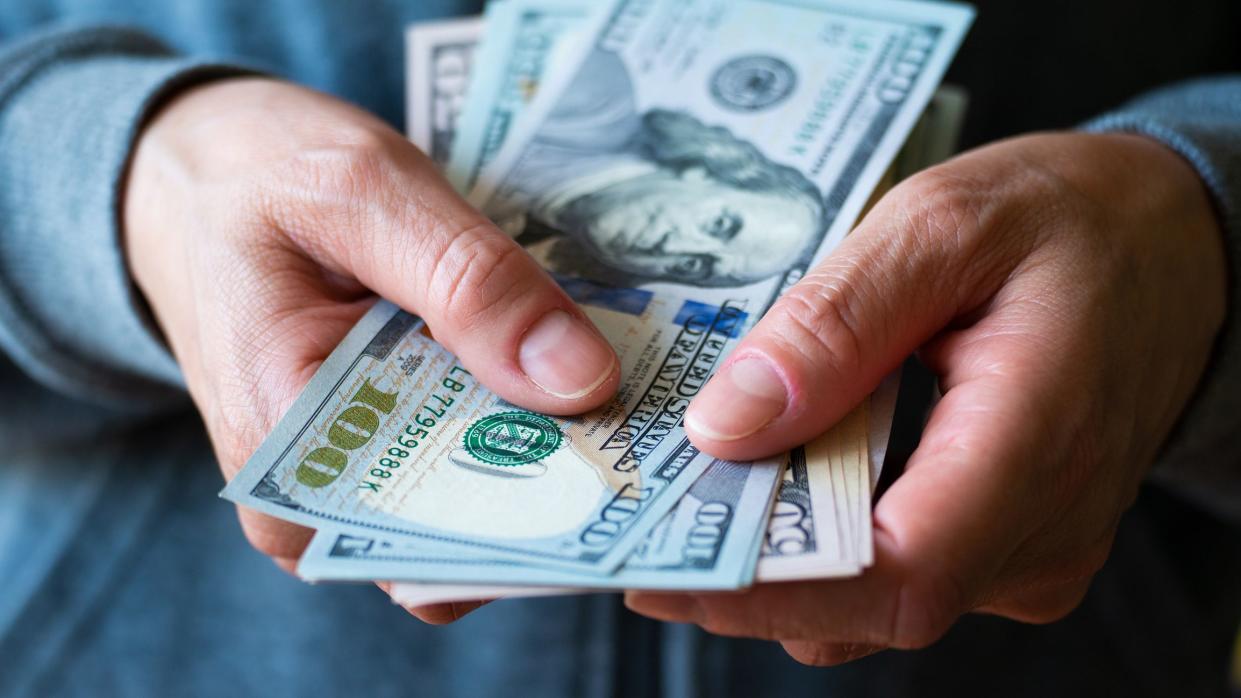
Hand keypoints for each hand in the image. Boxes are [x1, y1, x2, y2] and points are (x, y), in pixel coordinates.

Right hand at [123, 78, 618, 616]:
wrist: (203, 183)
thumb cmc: (263, 178)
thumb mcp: (365, 193)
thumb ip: (465, 282)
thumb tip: (580, 381)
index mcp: (283, 441)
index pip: (433, 524)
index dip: (544, 504)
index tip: (638, 466)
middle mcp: (308, 497)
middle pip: (464, 527)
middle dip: (562, 480)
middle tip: (653, 423)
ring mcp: (343, 487)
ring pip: (475, 506)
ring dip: (555, 456)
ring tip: (622, 395)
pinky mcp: (376, 460)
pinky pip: (464, 468)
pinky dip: (523, 432)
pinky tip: (571, 384)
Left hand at [627, 132, 1226, 663]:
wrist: (1171, 244)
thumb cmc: (1068, 220)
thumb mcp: (944, 227)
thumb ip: (837, 325)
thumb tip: (727, 424)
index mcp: (1035, 446)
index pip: (895, 575)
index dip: (767, 591)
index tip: (660, 571)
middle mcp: (1041, 531)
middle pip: (869, 601)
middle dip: (745, 572)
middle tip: (643, 516)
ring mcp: (1030, 549)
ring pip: (876, 595)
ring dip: (777, 554)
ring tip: (691, 488)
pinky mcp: (1010, 542)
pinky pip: (900, 565)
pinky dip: (823, 535)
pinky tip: (775, 473)